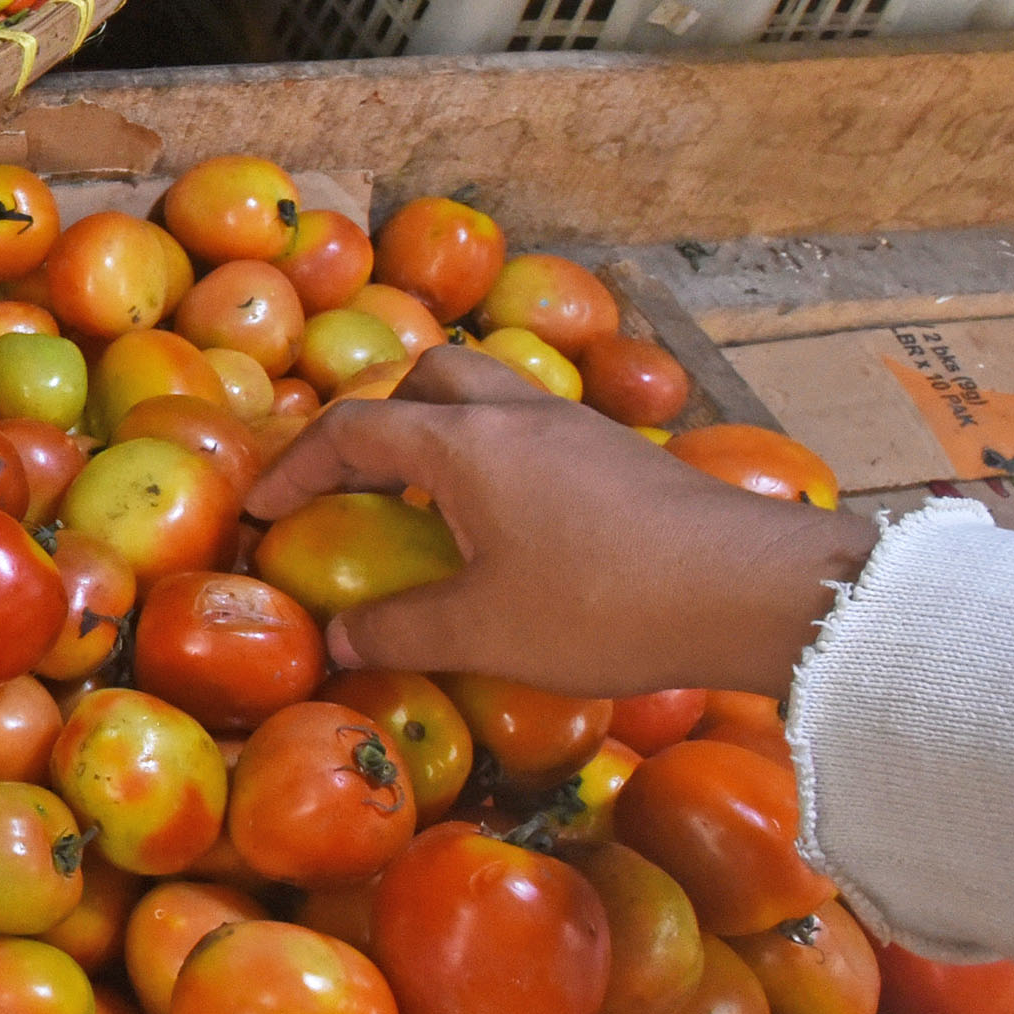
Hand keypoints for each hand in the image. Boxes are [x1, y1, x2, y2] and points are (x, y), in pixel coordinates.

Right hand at [238, 346, 875, 694]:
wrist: (751, 589)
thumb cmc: (603, 605)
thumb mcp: (483, 631)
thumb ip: (399, 629)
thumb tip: (334, 636)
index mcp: (462, 443)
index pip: (352, 430)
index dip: (295, 466)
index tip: (262, 509)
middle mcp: (514, 414)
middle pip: (426, 376)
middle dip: (375, 419)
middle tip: (354, 486)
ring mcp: (575, 427)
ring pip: (488, 393)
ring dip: (441, 431)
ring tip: (426, 501)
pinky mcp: (620, 455)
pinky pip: (534, 427)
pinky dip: (495, 455)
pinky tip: (506, 522)